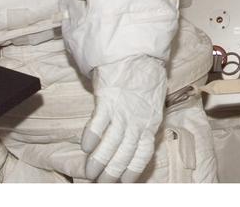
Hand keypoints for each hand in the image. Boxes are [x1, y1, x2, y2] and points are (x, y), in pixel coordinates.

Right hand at [81, 55, 166, 181]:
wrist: (138, 54)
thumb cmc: (147, 78)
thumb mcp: (154, 104)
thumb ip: (145, 122)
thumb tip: (136, 142)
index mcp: (151, 123)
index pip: (142, 155)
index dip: (132, 171)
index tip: (123, 184)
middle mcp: (138, 121)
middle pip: (124, 154)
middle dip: (111, 173)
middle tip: (101, 184)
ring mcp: (123, 111)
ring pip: (110, 144)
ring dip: (98, 161)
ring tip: (90, 174)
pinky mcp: (108, 100)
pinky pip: (98, 124)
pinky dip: (91, 138)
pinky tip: (86, 147)